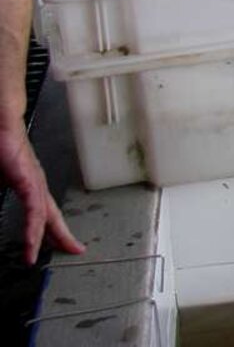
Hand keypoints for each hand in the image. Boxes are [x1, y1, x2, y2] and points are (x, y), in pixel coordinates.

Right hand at [0, 128, 84, 264]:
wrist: (2, 126)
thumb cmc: (1, 149)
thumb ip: (2, 196)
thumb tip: (1, 204)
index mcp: (30, 186)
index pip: (44, 213)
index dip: (52, 229)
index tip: (60, 244)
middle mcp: (38, 186)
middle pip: (53, 217)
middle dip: (63, 236)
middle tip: (75, 251)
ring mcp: (35, 183)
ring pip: (44, 217)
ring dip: (45, 238)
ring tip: (37, 257)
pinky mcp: (29, 181)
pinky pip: (34, 210)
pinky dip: (33, 228)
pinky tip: (32, 243)